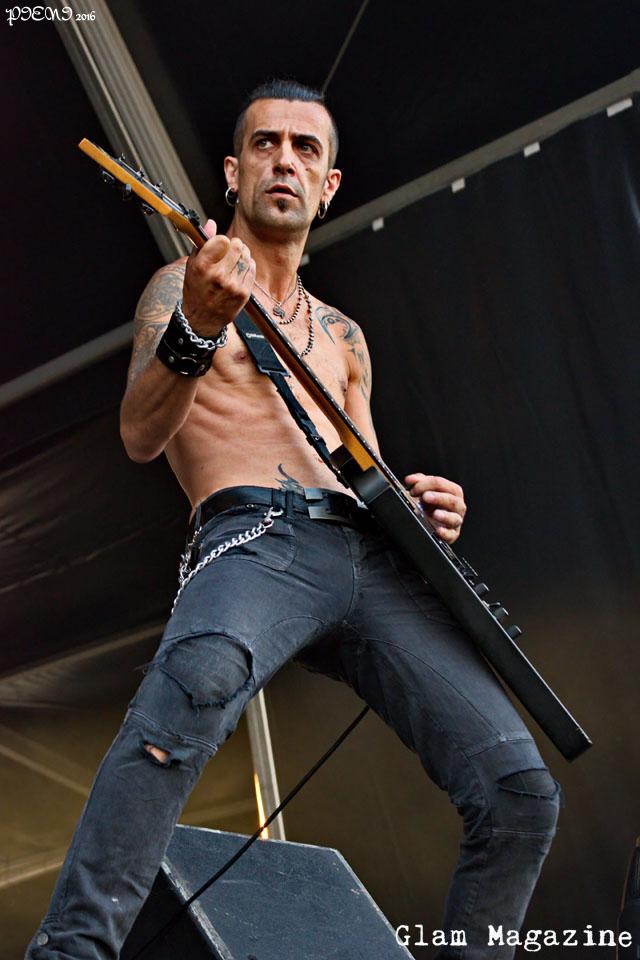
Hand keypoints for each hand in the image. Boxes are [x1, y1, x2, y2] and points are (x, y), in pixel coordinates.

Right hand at [182, 220, 255, 336]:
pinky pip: (251, 269)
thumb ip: (202, 243)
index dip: (222, 240)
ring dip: (243, 254)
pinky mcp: (243, 293)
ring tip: (235, 260)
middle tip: (231, 250)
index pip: (222, 240)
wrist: (201, 319)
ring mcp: (232, 285)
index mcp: (202, 266)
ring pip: (247, 257)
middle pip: (237, 246)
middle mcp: (218, 276)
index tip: (220, 245)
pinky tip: (239, 270)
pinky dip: (248, 266)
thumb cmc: (195, 290)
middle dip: (235, 245)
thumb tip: (212, 223)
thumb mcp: (192, 265)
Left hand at [404, 473, 466, 543]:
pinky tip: (438, 530)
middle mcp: (457, 505)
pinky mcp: (452, 534)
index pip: (442, 484)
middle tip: (425, 497)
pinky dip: (445, 533)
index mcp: (452, 491)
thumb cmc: (431, 503)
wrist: (432, 521)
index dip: (426, 484)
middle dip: (438, 497)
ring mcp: (455, 520)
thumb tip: (410, 479)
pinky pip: (451, 535)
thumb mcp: (425, 490)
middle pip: (451, 500)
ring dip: (445, 515)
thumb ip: (419, 482)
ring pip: (454, 518)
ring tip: (435, 513)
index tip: (413, 489)